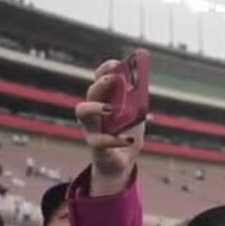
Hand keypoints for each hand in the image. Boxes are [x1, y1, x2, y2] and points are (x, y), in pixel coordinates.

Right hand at [74, 59, 144, 195]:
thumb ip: (137, 102)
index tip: (116, 64)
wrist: (122, 161)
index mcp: (104, 99)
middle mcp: (93, 110)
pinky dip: (115, 139)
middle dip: (102, 83)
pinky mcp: (95, 145)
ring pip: (82, 111)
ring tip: (111, 109)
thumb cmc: (126, 132)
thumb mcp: (135, 115)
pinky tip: (128, 139)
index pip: (99, 79)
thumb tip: (141, 86)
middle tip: (115, 80)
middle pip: (91, 91)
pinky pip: (100, 140)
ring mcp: (91, 127)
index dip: (105, 69)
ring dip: (96, 107)